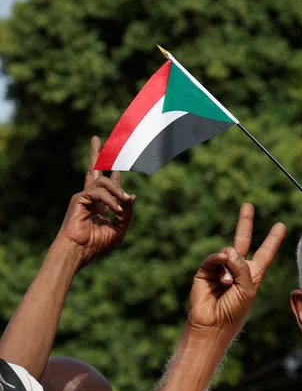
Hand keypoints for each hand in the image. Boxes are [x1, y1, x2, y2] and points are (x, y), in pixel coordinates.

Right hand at [56, 136, 135, 266]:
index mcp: (100, 205)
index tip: (118, 161)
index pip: (107, 184)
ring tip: (122, 205)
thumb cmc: (97, 244)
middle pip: (94, 170)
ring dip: (118, 192)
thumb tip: (132, 195)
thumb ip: (126, 212)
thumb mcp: (118, 229)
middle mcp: (91, 197)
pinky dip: (110, 201)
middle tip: (96, 138)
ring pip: (105, 182)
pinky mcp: (79, 198)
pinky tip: (114, 211)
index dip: (115, 173)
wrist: (79, 251)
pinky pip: (99, 192)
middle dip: (96, 153)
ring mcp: (84, 196)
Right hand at [187, 203, 285, 333]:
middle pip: (243, 239)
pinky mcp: (205, 271)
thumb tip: (227, 250)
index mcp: (253, 274)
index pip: (265, 252)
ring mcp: (221, 269)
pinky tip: (221, 264)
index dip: (273, 239)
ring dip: (230, 266)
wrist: (213, 325)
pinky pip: (214, 258)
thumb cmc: (234, 311)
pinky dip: (218, 260)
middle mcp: (237, 268)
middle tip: (248, 205)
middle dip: (245, 222)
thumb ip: (242, 267)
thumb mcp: (248, 288)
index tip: (281, 225)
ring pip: (228, 252)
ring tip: (228, 283)